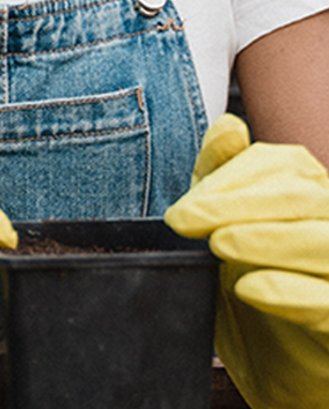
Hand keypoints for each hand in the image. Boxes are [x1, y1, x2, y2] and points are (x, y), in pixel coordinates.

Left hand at [165, 114, 328, 408]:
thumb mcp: (222, 232)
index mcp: (312, 194)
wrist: (273, 370)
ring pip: (323, 240)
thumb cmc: (249, 292)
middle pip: (302, 196)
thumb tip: (229, 127)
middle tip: (182, 221)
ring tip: (218, 245)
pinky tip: (250, 287)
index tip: (181, 209)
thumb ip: (221, 179)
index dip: (231, 180)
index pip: (284, 165)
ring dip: (265, 239)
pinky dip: (290, 291)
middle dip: (236, 203)